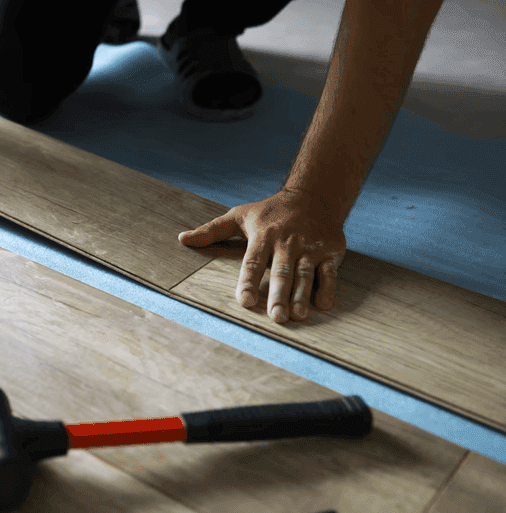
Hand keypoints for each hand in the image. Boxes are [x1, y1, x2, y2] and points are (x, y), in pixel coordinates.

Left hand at [178, 189, 346, 322]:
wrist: (313, 195)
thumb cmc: (271, 212)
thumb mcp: (240, 215)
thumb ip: (212, 230)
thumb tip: (182, 238)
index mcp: (264, 235)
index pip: (253, 262)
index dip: (248, 282)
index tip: (245, 301)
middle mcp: (287, 242)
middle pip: (282, 271)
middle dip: (279, 295)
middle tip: (276, 317)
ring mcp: (310, 247)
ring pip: (305, 274)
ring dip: (302, 295)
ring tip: (299, 316)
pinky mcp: (330, 251)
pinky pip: (330, 271)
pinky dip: (328, 287)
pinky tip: (324, 305)